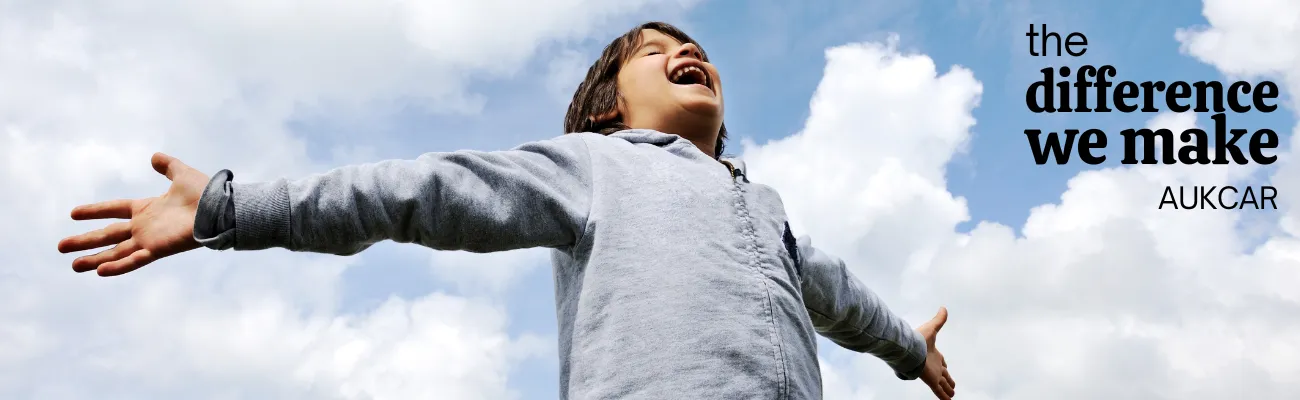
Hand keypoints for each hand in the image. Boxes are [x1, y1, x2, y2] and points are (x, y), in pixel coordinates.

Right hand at [58, 153, 208, 275]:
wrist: (221, 208)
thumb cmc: (205, 193)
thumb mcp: (181, 174)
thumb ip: (168, 166)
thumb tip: (155, 157)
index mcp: (147, 209)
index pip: (114, 209)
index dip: (94, 211)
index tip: (73, 213)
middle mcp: (144, 226)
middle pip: (108, 235)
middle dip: (85, 241)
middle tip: (60, 246)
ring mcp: (150, 239)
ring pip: (116, 252)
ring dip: (95, 259)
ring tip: (74, 266)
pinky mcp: (158, 249)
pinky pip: (134, 260)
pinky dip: (118, 266)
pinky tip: (99, 271)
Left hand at [917, 307, 954, 398]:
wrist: (907, 348)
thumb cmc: (917, 339)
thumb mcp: (931, 328)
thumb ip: (938, 319)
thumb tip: (943, 308)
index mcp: (934, 355)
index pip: (941, 362)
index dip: (944, 366)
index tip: (946, 368)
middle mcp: (934, 365)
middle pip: (943, 374)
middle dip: (948, 380)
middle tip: (953, 386)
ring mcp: (933, 374)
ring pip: (943, 384)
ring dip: (947, 390)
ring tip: (952, 394)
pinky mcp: (931, 381)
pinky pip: (939, 391)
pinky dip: (944, 397)